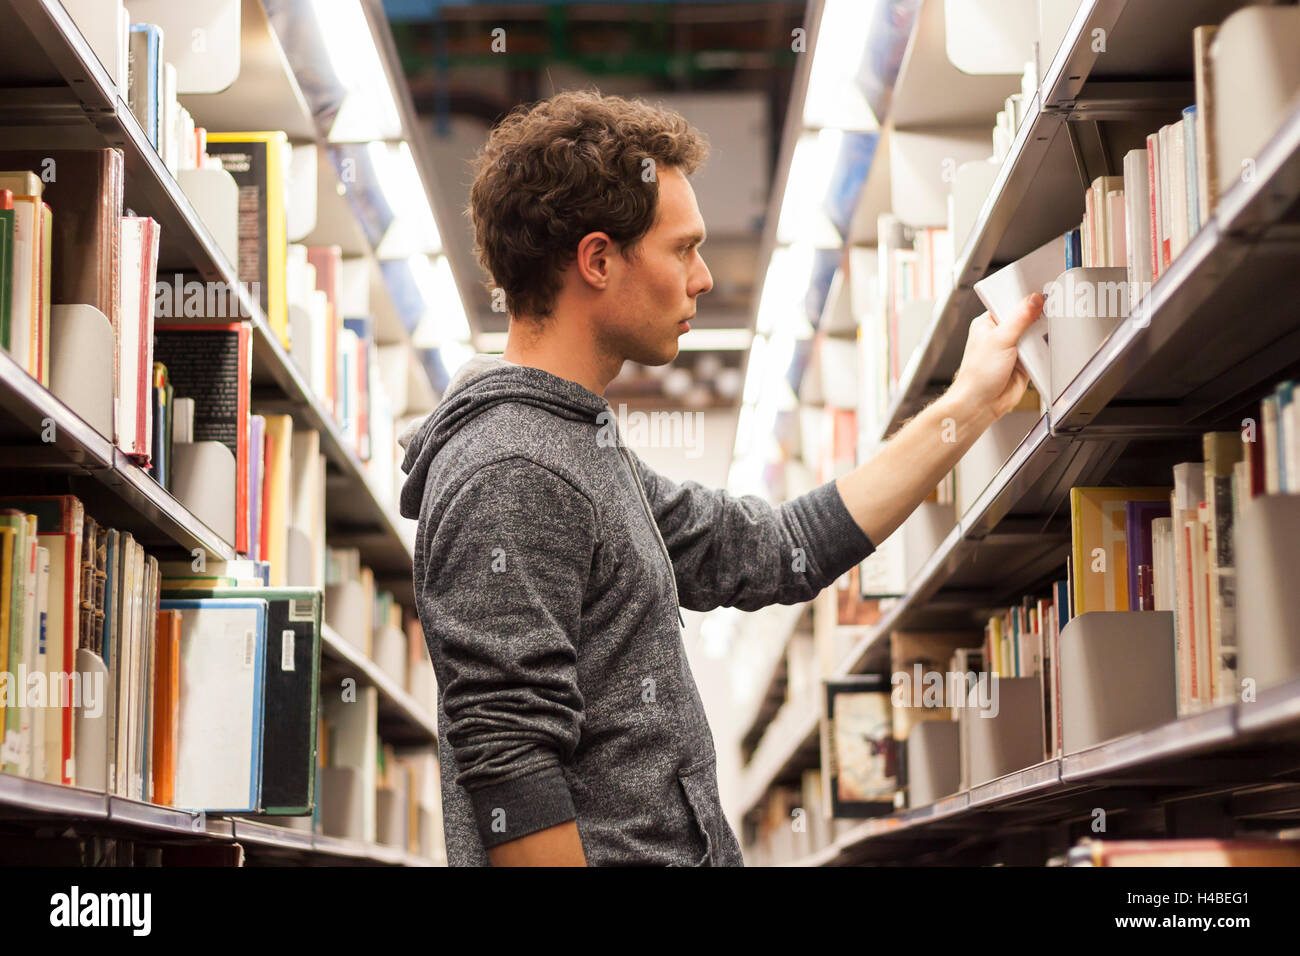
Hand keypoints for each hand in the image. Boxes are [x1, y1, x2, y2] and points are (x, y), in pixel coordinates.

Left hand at [950, 292, 1043, 421]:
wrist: (981, 405)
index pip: (1010, 302)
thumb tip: (1033, 300)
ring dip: (1042, 335)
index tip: (1042, 290)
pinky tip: (1050, 346)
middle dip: (1038, 317)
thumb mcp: (1000, 340)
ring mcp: (1014, 349)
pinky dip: (1045, 350)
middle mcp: (1001, 335)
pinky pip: (1040, 351)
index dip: (1026, 297)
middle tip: (1053, 308)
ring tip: (1052, 327)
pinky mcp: (1025, 363)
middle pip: (1027, 318)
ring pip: (1035, 335)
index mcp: (988, 323)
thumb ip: (1019, 319)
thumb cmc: (977, 375)